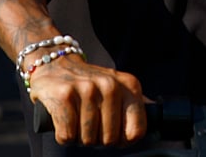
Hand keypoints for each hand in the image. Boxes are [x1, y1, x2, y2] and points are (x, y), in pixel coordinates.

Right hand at [29, 56, 147, 146]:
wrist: (55, 64)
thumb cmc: (90, 83)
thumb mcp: (119, 87)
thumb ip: (134, 105)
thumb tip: (149, 123)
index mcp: (130, 85)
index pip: (136, 131)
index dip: (123, 142)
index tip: (115, 137)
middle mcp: (111, 85)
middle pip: (110, 139)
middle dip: (98, 140)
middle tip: (91, 127)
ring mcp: (87, 89)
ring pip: (88, 139)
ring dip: (80, 138)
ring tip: (77, 121)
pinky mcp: (64, 96)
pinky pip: (67, 136)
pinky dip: (64, 136)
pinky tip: (65, 121)